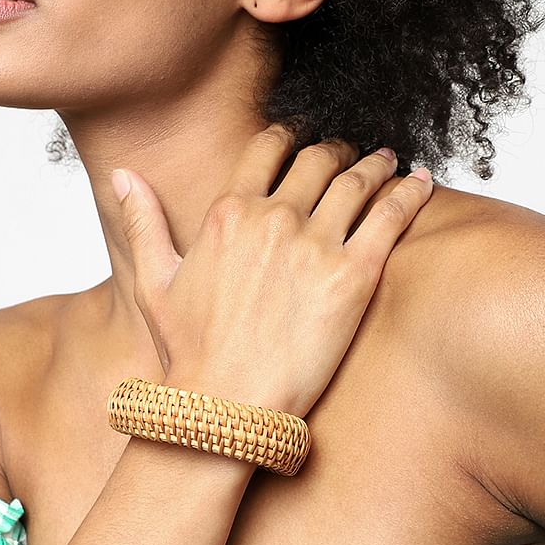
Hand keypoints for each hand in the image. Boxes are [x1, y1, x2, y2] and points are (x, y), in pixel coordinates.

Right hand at [111, 123, 433, 418]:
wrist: (225, 407)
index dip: (289, 137)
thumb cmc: (188, 354)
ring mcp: (315, 244)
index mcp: (229, 212)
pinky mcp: (354, 276)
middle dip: (335, 152)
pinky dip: (410, 191)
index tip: (302, 140)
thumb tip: (121, 174)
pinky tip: (422, 182)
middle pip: (317, 161)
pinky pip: (391, 216)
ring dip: (374, 165)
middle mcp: (273, 218)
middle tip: (350, 155)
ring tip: (386, 163)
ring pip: (357, 181)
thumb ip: (142, 220)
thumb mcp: (154, 282)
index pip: (267, 150)